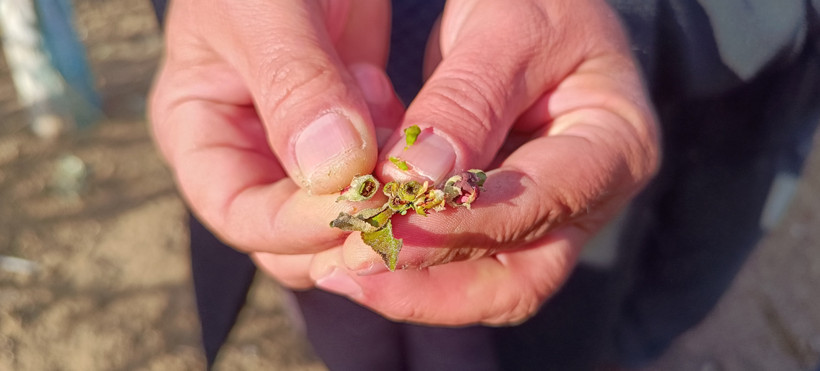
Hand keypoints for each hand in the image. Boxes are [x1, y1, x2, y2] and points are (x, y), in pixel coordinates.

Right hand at [149, 0, 403, 287]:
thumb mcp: (265, 10)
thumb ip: (295, 84)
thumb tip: (334, 170)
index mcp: (199, 131)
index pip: (236, 212)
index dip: (292, 226)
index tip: (356, 209)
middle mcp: (248, 151)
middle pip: (289, 235)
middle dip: (342, 226)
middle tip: (396, 197)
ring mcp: (303, 149)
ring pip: (340, 215)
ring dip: (378, 195)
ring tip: (394, 126)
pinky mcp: (354, 134)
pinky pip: (379, 177)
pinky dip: (399, 165)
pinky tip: (403, 112)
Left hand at [294, 0, 659, 324]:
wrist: (540, 6)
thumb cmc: (537, 1)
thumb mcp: (508, 28)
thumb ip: (466, 102)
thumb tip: (416, 181)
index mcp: (614, 146)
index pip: (538, 206)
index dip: (458, 226)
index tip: (380, 227)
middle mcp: (587, 199)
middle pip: (520, 278)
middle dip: (433, 286)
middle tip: (351, 273)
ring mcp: (548, 216)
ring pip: (484, 283)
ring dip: (411, 286)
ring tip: (336, 272)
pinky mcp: (506, 218)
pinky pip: (459, 259)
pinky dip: (408, 261)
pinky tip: (349, 251)